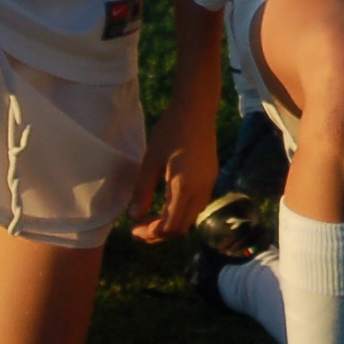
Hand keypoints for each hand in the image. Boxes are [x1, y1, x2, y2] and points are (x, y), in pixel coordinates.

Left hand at [126, 86, 218, 241]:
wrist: (197, 109)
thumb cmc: (170, 131)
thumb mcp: (150, 161)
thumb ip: (142, 191)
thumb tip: (134, 216)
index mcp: (184, 187)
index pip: (170, 226)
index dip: (150, 234)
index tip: (133, 228)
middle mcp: (201, 190)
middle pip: (181, 227)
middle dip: (159, 233)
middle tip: (139, 226)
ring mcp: (209, 184)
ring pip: (190, 218)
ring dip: (171, 223)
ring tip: (150, 216)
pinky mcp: (210, 178)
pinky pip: (196, 205)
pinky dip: (180, 212)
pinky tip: (166, 202)